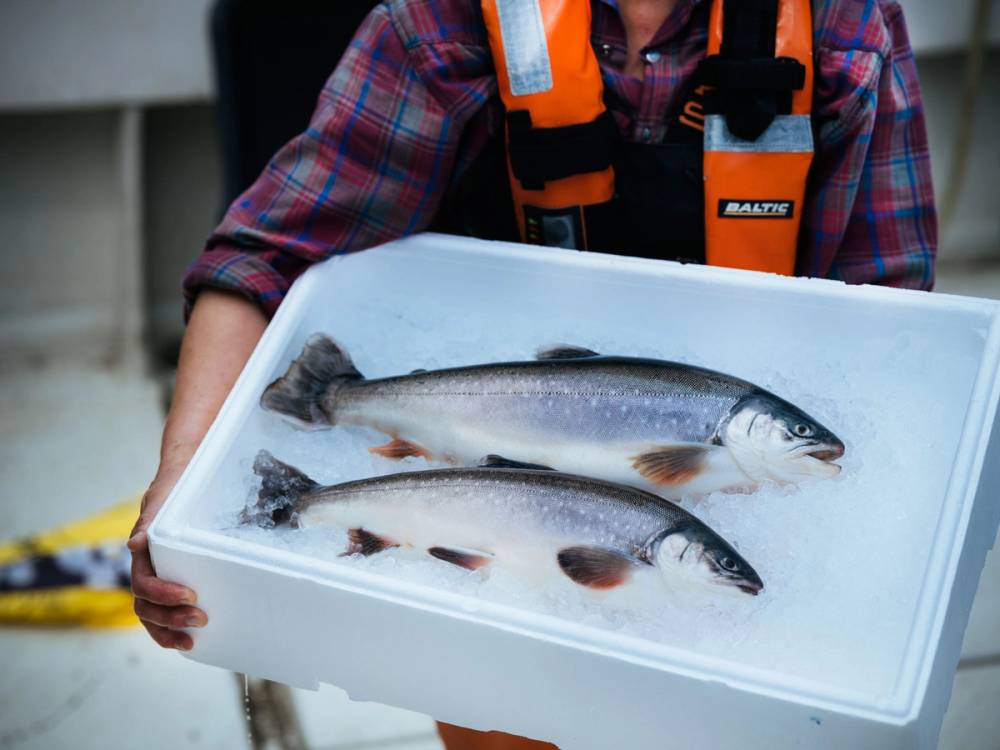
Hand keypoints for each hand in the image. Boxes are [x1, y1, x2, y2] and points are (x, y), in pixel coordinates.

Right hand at [128, 464, 206, 649]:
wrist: (186, 474)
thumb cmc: (174, 487)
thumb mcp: (161, 499)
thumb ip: (150, 521)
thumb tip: (135, 544)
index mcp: (143, 554)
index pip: (143, 584)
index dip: (163, 595)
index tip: (190, 596)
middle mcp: (148, 568)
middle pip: (146, 606)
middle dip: (169, 619)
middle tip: (201, 620)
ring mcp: (160, 576)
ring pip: (152, 614)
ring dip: (169, 630)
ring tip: (192, 640)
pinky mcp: (176, 579)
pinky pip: (167, 610)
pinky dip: (173, 628)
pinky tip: (191, 639)